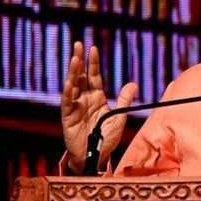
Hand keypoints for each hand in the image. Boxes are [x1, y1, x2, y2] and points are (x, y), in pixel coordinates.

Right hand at [60, 42, 137, 173]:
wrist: (96, 157)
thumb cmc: (106, 138)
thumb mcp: (119, 118)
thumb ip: (124, 101)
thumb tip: (133, 83)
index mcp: (96, 97)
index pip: (93, 75)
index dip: (93, 62)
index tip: (93, 47)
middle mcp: (84, 99)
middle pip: (80, 76)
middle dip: (79, 60)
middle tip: (78, 44)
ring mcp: (75, 107)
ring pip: (72, 86)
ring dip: (73, 73)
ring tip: (75, 59)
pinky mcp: (68, 118)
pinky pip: (67, 104)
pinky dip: (68, 94)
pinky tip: (69, 84)